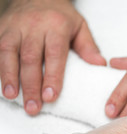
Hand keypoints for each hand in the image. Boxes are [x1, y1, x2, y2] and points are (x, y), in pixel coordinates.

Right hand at [0, 0, 105, 114]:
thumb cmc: (61, 16)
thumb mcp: (80, 26)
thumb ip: (88, 46)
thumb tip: (100, 65)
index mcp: (56, 26)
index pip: (55, 54)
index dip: (52, 77)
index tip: (51, 97)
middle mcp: (33, 26)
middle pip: (30, 58)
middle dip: (31, 85)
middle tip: (34, 107)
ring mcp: (14, 27)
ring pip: (8, 53)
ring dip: (9, 77)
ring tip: (12, 97)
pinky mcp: (1, 29)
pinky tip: (1, 85)